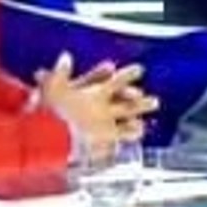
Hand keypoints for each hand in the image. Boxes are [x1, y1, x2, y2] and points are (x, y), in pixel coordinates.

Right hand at [36, 53, 158, 153]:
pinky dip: (114, 148)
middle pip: (128, 107)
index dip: (129, 75)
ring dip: (134, 127)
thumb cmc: (50, 111)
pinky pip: (109, 148)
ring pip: (124, 128)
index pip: (117, 82)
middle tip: (155, 102)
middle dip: (142, 104)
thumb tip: (66, 56)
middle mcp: (104, 112)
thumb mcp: (52, 86)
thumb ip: (61, 71)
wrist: (50, 139)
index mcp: (96, 95)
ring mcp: (103, 131)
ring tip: (142, 127)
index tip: (141, 70)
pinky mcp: (96, 148)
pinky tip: (120, 150)